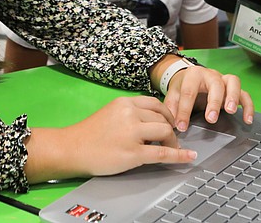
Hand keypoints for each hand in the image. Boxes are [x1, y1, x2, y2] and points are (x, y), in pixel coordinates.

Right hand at [24, 96, 196, 182]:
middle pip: (163, 118)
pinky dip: (179, 156)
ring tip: (171, 148)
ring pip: (165, 132)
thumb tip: (151, 122)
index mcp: (124, 103)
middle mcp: (130, 114)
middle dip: (171, 129)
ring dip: (172, 142)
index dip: (167, 115)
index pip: (155, 104)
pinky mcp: (133, 153)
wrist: (71, 148)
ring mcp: (132, 134)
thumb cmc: (88, 134)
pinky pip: (162, 153)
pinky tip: (188, 156)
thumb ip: (130, 113)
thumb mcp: (110, 113)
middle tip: (171, 139)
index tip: (170, 122)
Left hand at [163, 66, 253, 132]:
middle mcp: (210, 74)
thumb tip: (171, 124)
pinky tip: (247, 120)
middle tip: (211, 118)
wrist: (189, 76)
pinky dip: (248, 106)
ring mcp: (224, 80)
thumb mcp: (173, 94)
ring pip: (234, 83)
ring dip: (233, 97)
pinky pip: (245, 94)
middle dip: (214, 101)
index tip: (181, 126)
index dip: (184, 111)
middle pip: (216, 84)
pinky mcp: (233, 88)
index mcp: (193, 75)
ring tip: (231, 112)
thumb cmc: (182, 85)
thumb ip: (171, 107)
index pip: (189, 92)